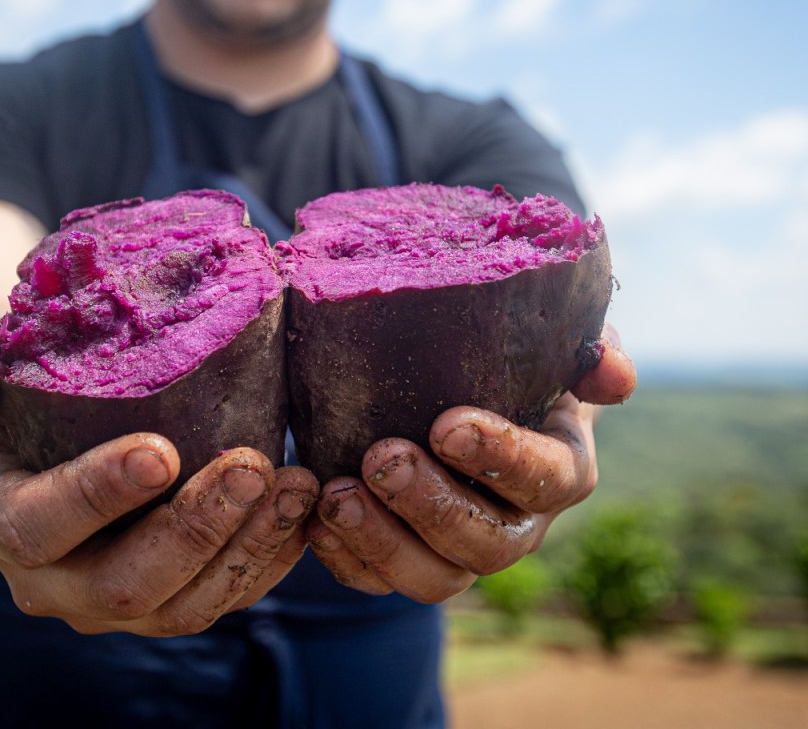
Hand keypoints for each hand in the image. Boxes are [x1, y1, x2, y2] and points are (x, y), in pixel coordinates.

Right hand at [0, 325, 318, 636]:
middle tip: (252, 465)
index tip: (161, 450)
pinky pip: (222, 597)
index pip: (40, 524)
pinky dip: (267, 558)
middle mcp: (54, 581)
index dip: (97, 494)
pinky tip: (302, 509)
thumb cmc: (12, 387)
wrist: (35, 436)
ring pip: (186, 603)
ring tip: (296, 482)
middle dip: (195, 527)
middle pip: (127, 582)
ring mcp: (113, 601)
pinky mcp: (166, 598)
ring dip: (247, 545)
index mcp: (0, 519)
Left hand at [305, 326, 636, 602]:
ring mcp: (463, 549)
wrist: (470, 384)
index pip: (546, 478)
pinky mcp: (412, 558)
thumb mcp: (559, 343)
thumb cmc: (517, 359)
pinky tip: (316, 522)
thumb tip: (611, 372)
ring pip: (435, 578)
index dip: (501, 458)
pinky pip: (381, 582)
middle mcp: (518, 522)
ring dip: (382, 543)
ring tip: (336, 496)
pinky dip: (347, 561)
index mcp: (561, 469)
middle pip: (486, 544)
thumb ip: (593, 353)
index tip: (446, 425)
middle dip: (431, 506)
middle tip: (380, 457)